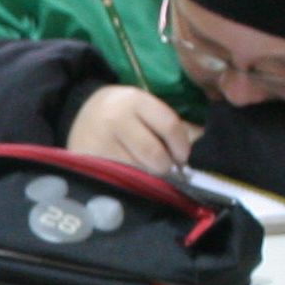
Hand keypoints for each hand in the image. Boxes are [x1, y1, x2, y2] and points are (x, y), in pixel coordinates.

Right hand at [66, 85, 196, 172]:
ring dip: (148, 178)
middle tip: (164, 169)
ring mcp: (99, 142)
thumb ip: (174, 126)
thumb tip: (203, 143)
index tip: (182, 157)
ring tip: (146, 173)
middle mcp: (115, 119)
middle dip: (165, 166)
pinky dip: (130, 184)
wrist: (80, 112)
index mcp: (135, 100)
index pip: (170, 126)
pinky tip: (131, 179)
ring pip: (138, 172)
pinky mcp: (88, 162)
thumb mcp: (146, 109)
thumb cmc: (124, 113)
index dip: (182, 146)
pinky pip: (119, 181)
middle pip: (155, 155)